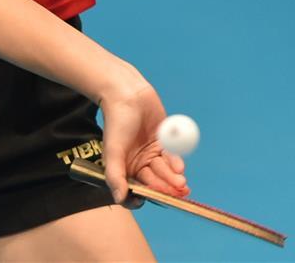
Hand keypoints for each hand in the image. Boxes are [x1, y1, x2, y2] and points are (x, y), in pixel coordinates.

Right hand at [98, 80, 190, 208]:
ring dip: (173, 179)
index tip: (150, 199)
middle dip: (164, 188)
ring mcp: (151, 155)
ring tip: (181, 183)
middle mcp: (138, 165)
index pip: (134, 191)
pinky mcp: (163, 144)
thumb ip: (115, 175)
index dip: (143, 197)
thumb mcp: (113, 150)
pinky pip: (171, 158)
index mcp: (124, 169)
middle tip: (176, 192)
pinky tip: (179, 167)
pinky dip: (176, 163)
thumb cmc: (116, 122)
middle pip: (153, 183)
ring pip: (164, 172)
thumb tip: (119, 199)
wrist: (128, 94)